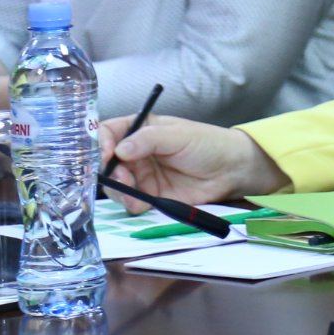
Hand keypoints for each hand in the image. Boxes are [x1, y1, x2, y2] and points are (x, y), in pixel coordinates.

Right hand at [100, 115, 285, 212]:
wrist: (232, 171)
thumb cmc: (209, 144)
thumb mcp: (180, 136)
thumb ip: (149, 140)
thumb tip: (120, 149)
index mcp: (141, 130)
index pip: (109, 132)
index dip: (101, 142)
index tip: (106, 154)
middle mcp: (136, 152)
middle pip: (106, 162)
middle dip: (108, 172)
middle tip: (122, 178)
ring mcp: (141, 175)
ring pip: (114, 184)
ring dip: (118, 190)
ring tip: (133, 194)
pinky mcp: (149, 195)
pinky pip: (130, 201)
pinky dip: (130, 204)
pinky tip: (140, 204)